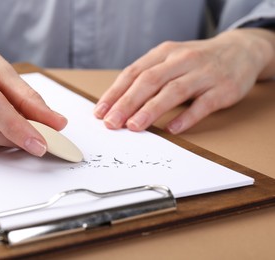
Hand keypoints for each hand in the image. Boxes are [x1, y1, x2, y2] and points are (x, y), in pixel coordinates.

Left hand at [94, 28, 273, 133]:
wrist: (241, 50)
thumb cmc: (196, 60)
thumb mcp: (170, 59)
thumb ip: (148, 77)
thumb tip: (119, 104)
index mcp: (164, 53)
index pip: (133, 73)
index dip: (115, 93)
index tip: (100, 112)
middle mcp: (182, 60)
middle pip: (149, 81)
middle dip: (127, 103)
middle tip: (111, 122)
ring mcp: (204, 74)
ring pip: (173, 91)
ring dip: (151, 110)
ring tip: (134, 126)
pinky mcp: (223, 89)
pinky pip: (203, 104)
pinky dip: (186, 117)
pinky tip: (172, 129)